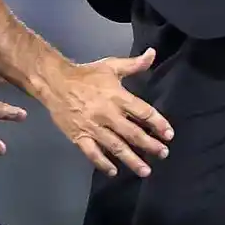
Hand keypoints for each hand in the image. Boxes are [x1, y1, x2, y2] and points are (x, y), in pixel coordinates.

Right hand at [38, 48, 171, 178]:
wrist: (55, 82)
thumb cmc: (86, 75)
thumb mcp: (111, 66)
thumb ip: (134, 64)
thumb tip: (153, 53)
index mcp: (117, 96)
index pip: (143, 112)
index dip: (158, 124)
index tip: (169, 134)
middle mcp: (107, 113)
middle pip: (133, 133)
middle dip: (150, 145)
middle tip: (163, 154)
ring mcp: (93, 127)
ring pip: (116, 147)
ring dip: (132, 160)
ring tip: (145, 170)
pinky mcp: (79, 136)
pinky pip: (92, 153)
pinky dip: (103, 163)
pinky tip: (113, 171)